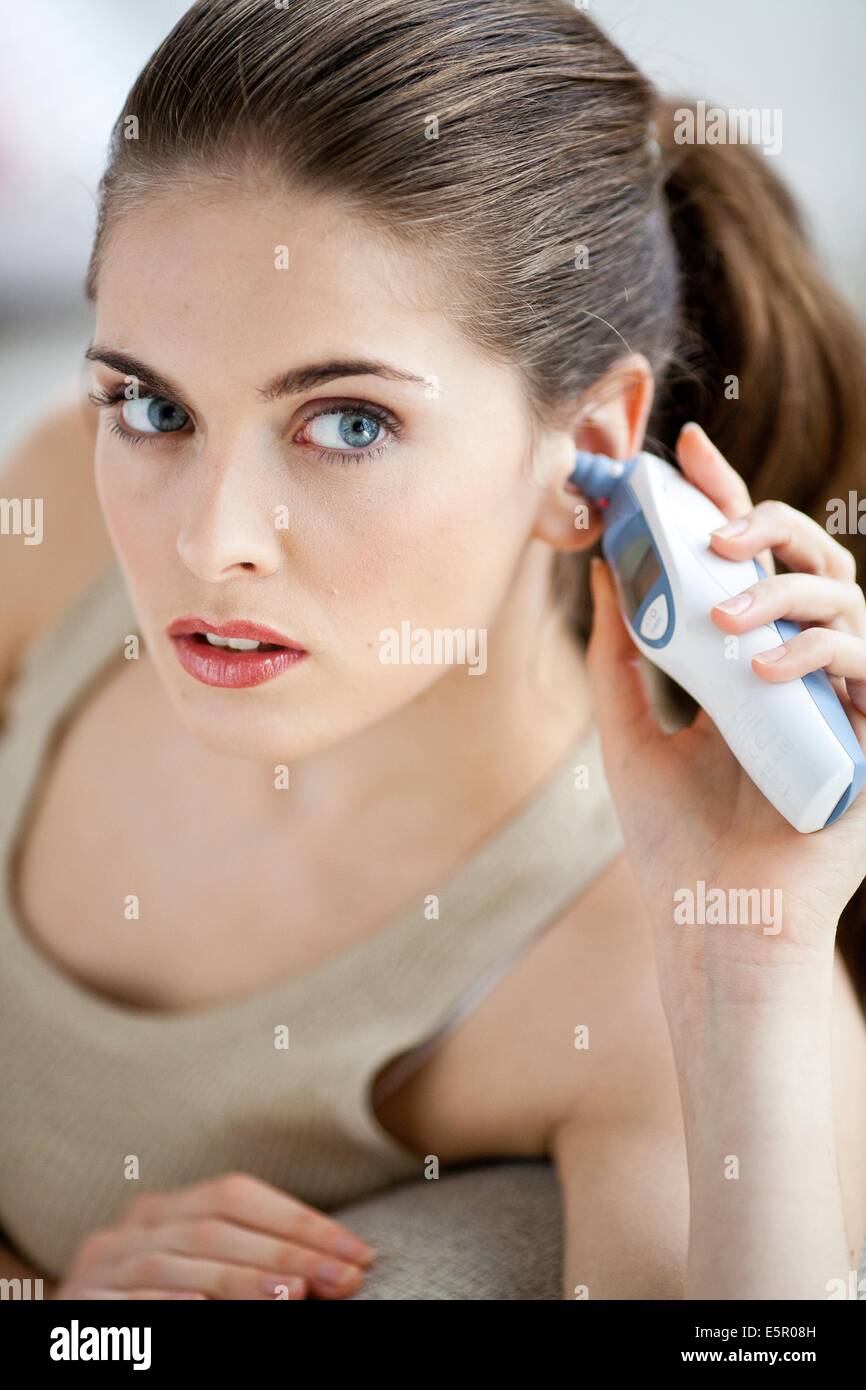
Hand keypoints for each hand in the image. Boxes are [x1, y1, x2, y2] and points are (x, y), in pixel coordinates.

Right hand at [49, 1172, 375, 1299]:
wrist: (76, 1342)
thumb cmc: (158, 1304)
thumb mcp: (202, 1274)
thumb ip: (254, 1262)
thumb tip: (344, 1266)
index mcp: (165, 1208)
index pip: (238, 1196)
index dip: (300, 1220)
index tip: (360, 1254)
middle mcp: (131, 1227)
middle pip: (216, 1227)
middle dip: (285, 1253)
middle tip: (341, 1279)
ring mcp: (100, 1266)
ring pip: (177, 1260)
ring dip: (240, 1279)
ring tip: (294, 1295)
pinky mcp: (79, 1306)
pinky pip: (126, 1300)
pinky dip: (166, 1302)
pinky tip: (202, 1309)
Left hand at [585, 422, 865, 1001]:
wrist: (708, 924)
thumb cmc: (671, 841)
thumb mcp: (627, 729)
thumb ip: (619, 652)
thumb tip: (603, 569)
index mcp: (747, 663)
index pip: (746, 562)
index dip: (726, 498)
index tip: (687, 447)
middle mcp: (801, 673)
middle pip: (809, 562)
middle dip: (766, 523)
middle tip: (710, 527)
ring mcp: (842, 703)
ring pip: (848, 600)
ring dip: (786, 591)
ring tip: (725, 621)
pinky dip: (822, 650)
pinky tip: (761, 669)